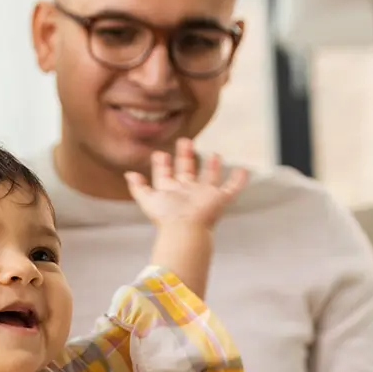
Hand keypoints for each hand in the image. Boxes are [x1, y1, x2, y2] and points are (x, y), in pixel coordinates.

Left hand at [125, 138, 248, 230]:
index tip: (159, 153)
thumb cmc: (165, 217)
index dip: (162, 165)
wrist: (184, 229)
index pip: (165, 175)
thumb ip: (138, 187)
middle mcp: (187, 192)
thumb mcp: (147, 200)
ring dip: (212, 167)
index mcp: (170, 192)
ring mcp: (204, 195)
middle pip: (187, 171)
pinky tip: (244, 170)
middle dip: (185, 156)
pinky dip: (239, 180)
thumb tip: (128, 174)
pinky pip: (231, 188)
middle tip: (184, 141)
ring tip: (215, 154)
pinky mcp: (218, 199)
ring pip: (209, 178)